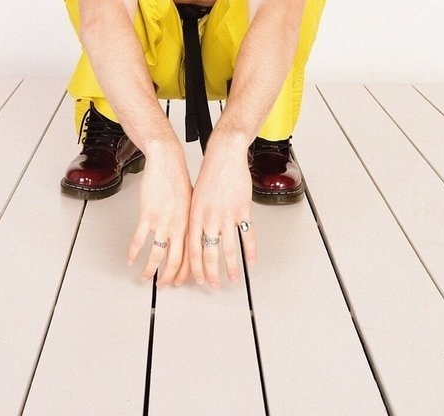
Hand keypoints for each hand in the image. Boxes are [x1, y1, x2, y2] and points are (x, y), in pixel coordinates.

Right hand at [127, 147, 192, 287]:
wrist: (168, 163)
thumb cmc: (179, 180)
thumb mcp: (192, 204)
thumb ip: (189, 224)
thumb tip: (188, 239)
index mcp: (190, 225)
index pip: (190, 257)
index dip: (184, 273)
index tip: (178, 282)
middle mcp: (179, 226)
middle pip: (175, 261)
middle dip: (168, 278)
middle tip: (162, 286)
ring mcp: (163, 222)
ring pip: (157, 255)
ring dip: (150, 270)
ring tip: (144, 277)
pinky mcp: (148, 215)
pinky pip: (139, 240)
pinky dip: (133, 253)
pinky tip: (130, 259)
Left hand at [188, 135, 255, 288]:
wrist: (224, 156)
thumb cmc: (209, 175)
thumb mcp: (194, 198)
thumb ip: (196, 219)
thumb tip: (196, 239)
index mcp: (194, 216)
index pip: (192, 249)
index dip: (194, 267)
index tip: (197, 279)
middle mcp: (209, 218)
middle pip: (209, 254)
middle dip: (211, 274)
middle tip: (213, 286)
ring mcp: (226, 216)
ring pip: (228, 250)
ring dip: (231, 268)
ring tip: (233, 279)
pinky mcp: (242, 211)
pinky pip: (247, 236)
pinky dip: (250, 252)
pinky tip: (251, 262)